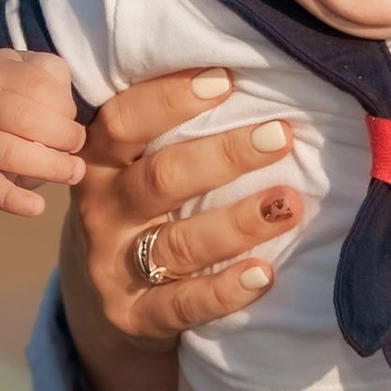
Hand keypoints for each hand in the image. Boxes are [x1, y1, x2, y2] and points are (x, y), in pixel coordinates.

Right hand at [0, 49, 88, 217]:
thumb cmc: (5, 102)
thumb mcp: (25, 73)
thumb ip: (53, 79)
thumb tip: (69, 114)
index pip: (40, 85)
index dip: (66, 106)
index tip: (71, 119)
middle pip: (28, 119)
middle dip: (65, 136)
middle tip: (76, 146)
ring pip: (11, 153)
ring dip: (52, 166)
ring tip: (73, 172)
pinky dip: (14, 200)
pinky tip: (37, 207)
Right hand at [62, 68, 306, 345]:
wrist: (110, 298)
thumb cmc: (145, 207)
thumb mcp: (137, 163)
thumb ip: (172, 127)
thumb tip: (258, 74)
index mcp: (99, 161)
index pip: (123, 122)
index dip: (169, 98)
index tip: (226, 78)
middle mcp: (101, 211)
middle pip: (160, 179)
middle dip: (224, 155)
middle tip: (281, 135)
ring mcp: (114, 267)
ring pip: (179, 243)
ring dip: (238, 221)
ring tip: (290, 203)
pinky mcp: (135, 317)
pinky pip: (182, 305)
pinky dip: (225, 291)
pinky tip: (266, 274)